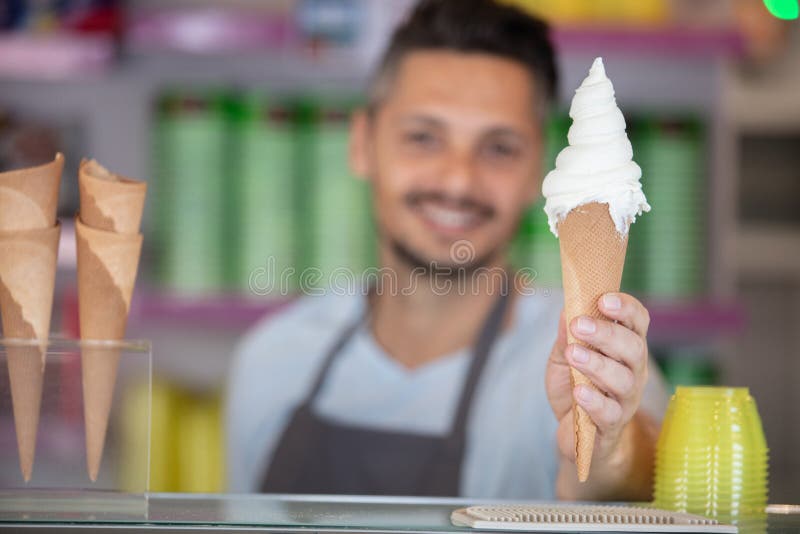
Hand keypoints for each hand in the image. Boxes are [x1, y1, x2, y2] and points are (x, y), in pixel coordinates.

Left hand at [545, 293, 649, 466]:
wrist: (574, 432)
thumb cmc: (575, 385)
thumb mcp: (564, 355)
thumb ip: (566, 334)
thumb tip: (565, 306)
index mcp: (625, 347)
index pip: (638, 321)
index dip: (626, 308)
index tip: (604, 300)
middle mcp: (633, 370)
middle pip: (633, 348)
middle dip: (606, 334)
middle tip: (578, 325)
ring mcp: (626, 399)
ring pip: (623, 380)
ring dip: (597, 364)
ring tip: (573, 355)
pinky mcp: (612, 425)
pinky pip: (610, 413)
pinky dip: (594, 400)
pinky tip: (579, 390)